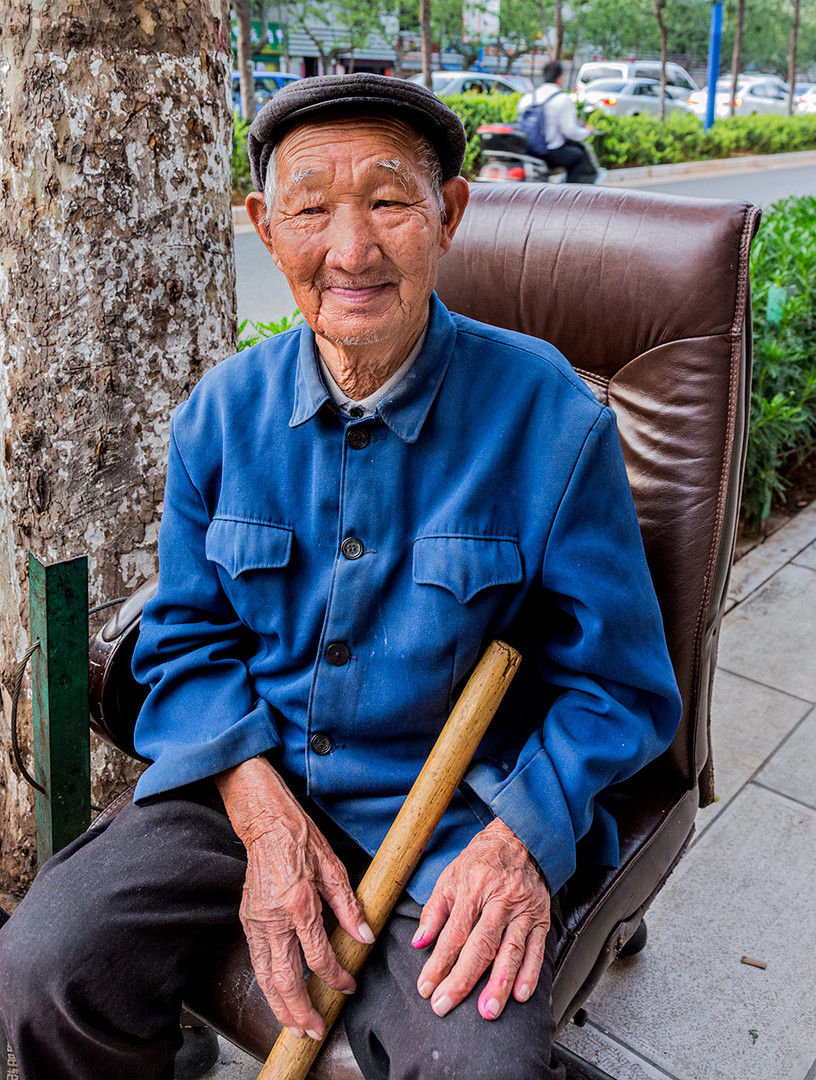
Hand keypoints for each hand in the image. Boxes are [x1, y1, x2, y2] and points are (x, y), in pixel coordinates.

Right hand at [215, 757, 373, 1038]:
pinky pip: (257, 961)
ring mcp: (256, 920)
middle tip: (315, 1030)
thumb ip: (349, 907)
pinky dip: (268, 985)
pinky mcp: (246, 920)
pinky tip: (279, 996)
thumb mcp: (334, 868)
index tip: (348, 986)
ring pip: (264, 977)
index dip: (335, 977)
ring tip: (295, 1026)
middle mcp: (273, 917)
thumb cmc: (302, 840)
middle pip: (285, 978)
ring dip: (280, 1007)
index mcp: (299, 902)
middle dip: (300, 1010)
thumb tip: (365, 937)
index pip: (318, 955)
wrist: (267, 824)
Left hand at [413, 818, 549, 1020]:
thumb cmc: (482, 859)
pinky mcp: (541, 918)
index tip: (426, 987)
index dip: (439, 963)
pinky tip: (520, 995)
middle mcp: (500, 899)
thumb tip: (419, 942)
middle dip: (462, 980)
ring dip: (499, 984)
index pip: (454, 933)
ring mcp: (523, 910)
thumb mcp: (451, 875)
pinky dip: (530, 974)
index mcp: (474, 887)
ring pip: (511, 951)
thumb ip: (435, 911)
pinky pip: (537, 950)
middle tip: (446, 1006)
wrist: (521, 839)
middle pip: (481, 946)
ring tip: (488, 1011)